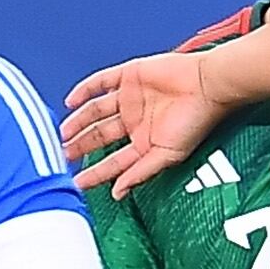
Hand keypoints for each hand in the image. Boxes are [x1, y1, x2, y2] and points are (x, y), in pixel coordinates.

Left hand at [65, 51, 230, 194]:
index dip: (96, 172)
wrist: (208, 84)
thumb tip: (119, 192)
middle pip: (100, 136)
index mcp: (146, 140)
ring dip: (77, 122)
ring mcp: (131, 97)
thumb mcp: (168, 154)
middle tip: (61, 156)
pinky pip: (101, 82)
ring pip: (95, 111)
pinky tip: (71, 102)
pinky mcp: (130, 75)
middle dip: (80, 147)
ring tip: (62, 134)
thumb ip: (141, 173)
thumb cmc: (197, 120)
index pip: (114, 160)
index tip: (77, 181)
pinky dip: (84, 90)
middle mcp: (136, 119)